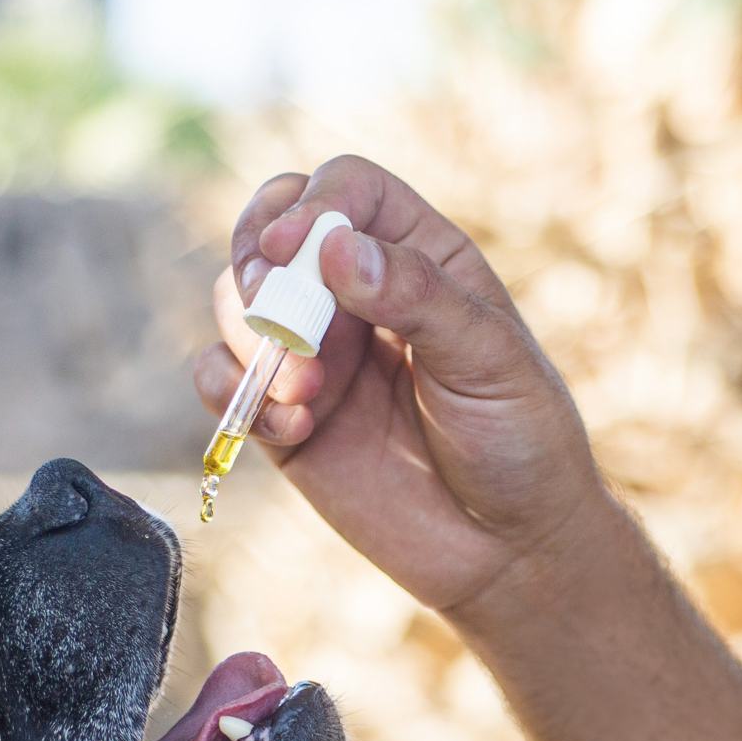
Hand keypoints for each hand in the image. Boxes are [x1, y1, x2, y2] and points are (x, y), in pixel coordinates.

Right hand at [194, 156, 612, 613]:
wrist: (507, 551)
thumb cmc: (520, 443)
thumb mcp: (490, 361)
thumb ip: (417, 297)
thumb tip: (335, 246)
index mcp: (420, 258)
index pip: (348, 190)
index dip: (312, 204)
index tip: (294, 249)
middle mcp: (358, 295)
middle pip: (273, 232)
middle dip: (258, 262)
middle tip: (268, 307)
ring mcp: (316, 354)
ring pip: (236, 301)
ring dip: (250, 337)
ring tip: (304, 392)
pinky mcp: (285, 416)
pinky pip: (221, 378)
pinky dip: (233, 392)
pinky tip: (291, 429)